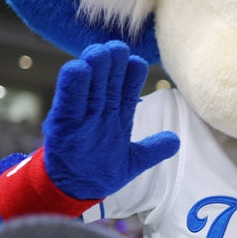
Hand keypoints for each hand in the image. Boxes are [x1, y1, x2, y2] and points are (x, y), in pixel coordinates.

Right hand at [42, 41, 179, 199]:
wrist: (76, 190)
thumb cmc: (102, 171)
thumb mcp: (133, 161)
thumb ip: (153, 150)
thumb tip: (175, 141)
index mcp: (116, 114)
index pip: (126, 88)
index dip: (132, 74)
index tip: (136, 62)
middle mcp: (98, 110)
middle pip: (107, 81)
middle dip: (112, 63)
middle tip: (117, 47)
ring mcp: (80, 115)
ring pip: (88, 85)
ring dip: (93, 68)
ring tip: (99, 51)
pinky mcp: (61, 124)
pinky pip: (66, 102)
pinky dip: (70, 85)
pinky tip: (76, 68)